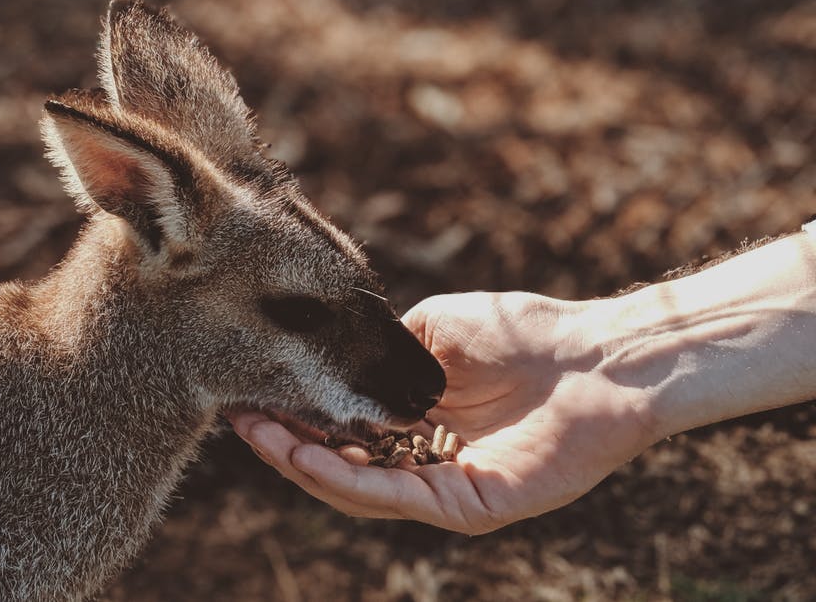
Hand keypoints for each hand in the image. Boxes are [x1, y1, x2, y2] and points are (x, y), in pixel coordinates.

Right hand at [228, 291, 659, 533]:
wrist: (600, 354)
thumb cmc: (526, 332)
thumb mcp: (432, 330)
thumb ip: (382, 350)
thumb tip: (330, 355)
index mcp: (417, 423)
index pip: (342, 431)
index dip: (294, 417)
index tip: (247, 394)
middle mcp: (425, 462)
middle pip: (340, 466)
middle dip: (284, 444)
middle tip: (237, 419)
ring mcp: (446, 489)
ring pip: (359, 489)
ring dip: (302, 463)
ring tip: (259, 435)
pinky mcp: (471, 507)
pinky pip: (398, 499)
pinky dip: (348, 479)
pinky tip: (308, 455)